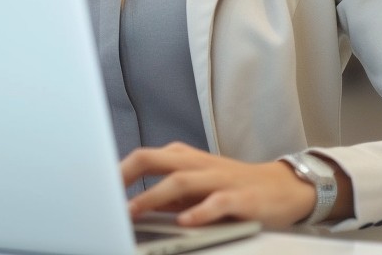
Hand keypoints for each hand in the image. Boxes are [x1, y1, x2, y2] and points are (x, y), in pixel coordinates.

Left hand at [121, 143, 319, 228]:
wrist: (284, 188)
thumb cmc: (233, 187)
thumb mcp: (196, 188)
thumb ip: (166, 195)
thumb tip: (130, 207)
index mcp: (184, 159)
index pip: (143, 158)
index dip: (118, 171)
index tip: (97, 187)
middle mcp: (198, 164)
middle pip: (154, 159)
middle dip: (126, 174)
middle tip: (105, 195)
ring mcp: (219, 179)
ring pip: (180, 180)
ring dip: (153, 196)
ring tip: (133, 211)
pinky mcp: (241, 197)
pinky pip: (217, 202)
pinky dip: (199, 211)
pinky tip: (185, 222)